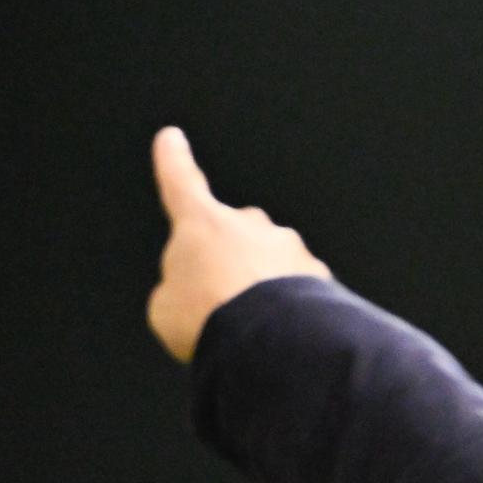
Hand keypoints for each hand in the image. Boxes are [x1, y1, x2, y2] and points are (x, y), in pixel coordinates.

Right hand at [147, 127, 330, 362]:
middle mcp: (249, 225)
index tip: (172, 139)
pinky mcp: (316, 275)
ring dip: (259, 290)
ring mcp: (287, 247)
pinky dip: (288, 309)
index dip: (173, 161)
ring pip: (268, 264)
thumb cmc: (208, 319)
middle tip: (217, 305)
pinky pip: (296, 289)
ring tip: (249, 328)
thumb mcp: (166, 307)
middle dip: (227, 264)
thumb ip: (178, 287)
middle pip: (231, 236)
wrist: (268, 343)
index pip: (181, 183)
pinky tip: (280, 335)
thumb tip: (192, 290)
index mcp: (201, 223)